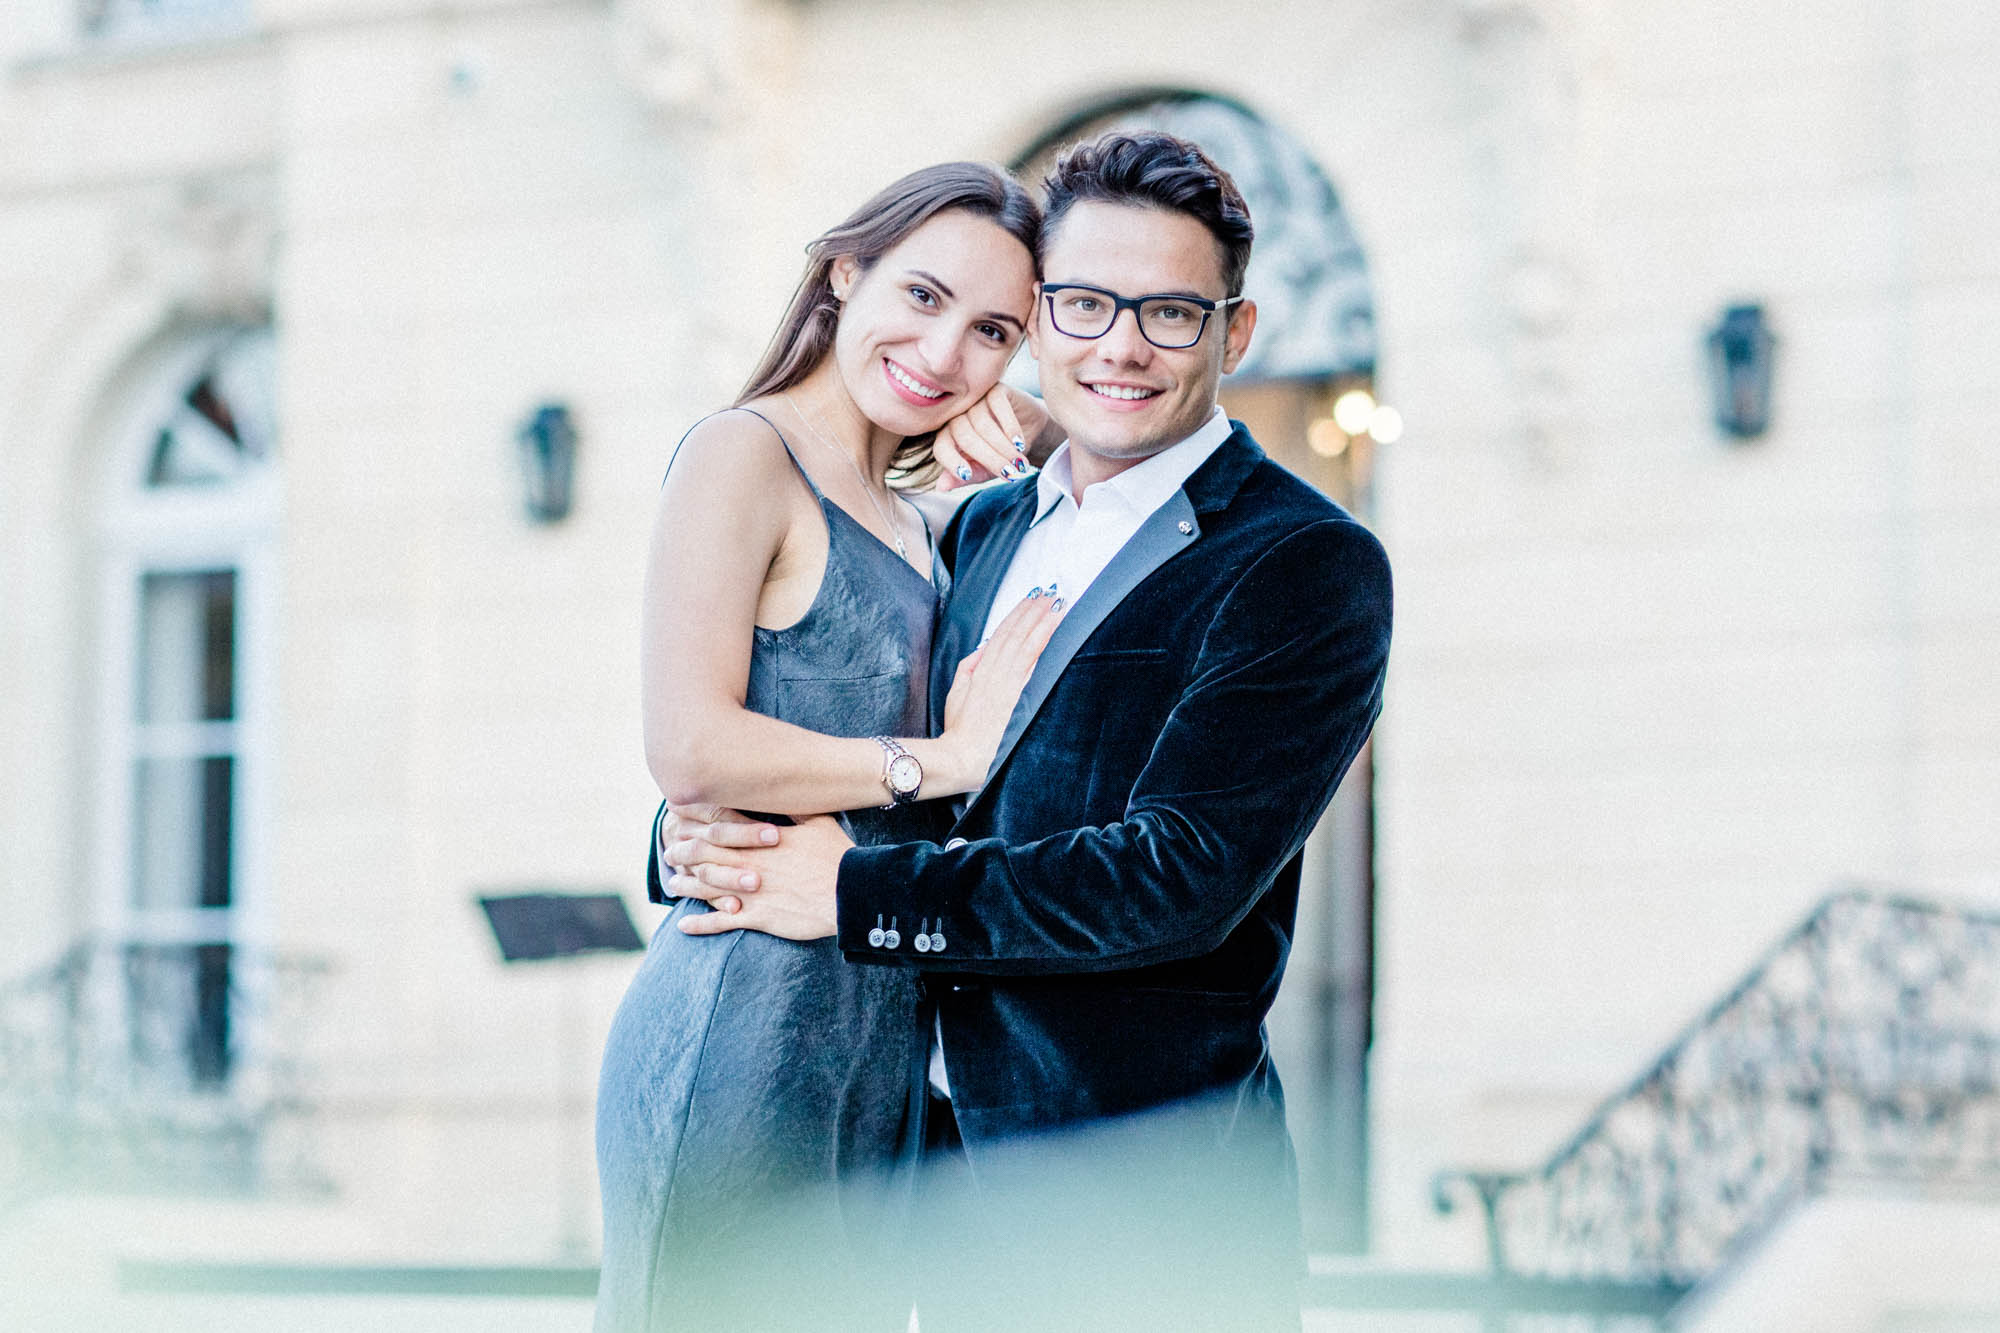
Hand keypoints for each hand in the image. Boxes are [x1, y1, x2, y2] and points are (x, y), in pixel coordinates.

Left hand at [672, 814, 851, 939]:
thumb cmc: (837, 856)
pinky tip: (683, 925)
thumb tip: (786, 790)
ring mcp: (750, 891)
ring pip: (706, 886)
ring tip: (672, 884)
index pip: (720, 825)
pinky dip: (700, 924)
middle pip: (704, 854)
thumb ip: (796, 808)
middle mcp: (749, 863)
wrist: (850, 893)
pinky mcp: (757, 916)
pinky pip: (721, 922)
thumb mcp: (819, 822)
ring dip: (685, 884)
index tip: (681, 815)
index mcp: (761, 839)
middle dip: (683, 851)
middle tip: (670, 850)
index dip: (697, 820)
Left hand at [932, 385, 1046, 489]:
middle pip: (965, 437)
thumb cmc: (1002, 454)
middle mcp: (958, 416)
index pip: (941, 447)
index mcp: (949, 436)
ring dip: (1003, 446)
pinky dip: (1009, 426)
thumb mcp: (985, 471)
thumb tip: (941, 487)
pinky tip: (1019, 442)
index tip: (967, 475)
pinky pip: (998, 405)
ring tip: (1019, 462)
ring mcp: (976, 400)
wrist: (1030, 432)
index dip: (951, 461)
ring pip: (982, 424)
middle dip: (989, 458)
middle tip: (1010, 473)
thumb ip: (966, 477)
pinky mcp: (995, 389)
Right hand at [937, 586, 1064, 788]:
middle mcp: (996, 672)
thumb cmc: (960, 730)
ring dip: (1042, 623)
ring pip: (1026, 644)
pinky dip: (1042, 646)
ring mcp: (1009, 684)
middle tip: (1051, 593)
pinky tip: (1053, 633)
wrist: (964, 756)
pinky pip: (1032, 665)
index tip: (1032, 598)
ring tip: (1057, 605)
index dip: (1018, 614)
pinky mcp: (1018, 697)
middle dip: (1034, 612)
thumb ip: (969, 667)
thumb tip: (983, 649)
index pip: (1002, 634)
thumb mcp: (957, 692)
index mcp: (981, 670)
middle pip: (1017, 634)